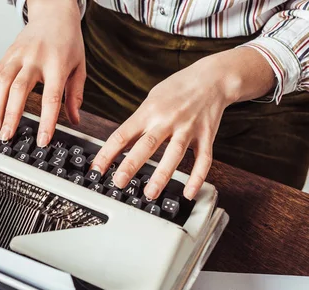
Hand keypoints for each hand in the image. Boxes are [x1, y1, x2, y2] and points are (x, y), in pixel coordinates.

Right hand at [0, 0, 84, 146]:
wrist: (54, 13)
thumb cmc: (68, 41)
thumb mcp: (79, 67)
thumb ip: (76, 95)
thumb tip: (75, 120)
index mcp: (57, 64)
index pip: (51, 97)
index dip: (46, 122)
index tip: (42, 140)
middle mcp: (35, 58)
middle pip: (19, 90)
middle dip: (11, 116)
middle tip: (7, 136)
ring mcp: (18, 55)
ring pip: (2, 82)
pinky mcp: (7, 54)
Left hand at [91, 47, 275, 199]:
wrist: (212, 77)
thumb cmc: (177, 89)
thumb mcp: (151, 100)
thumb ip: (137, 123)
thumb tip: (119, 146)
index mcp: (148, 111)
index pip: (122, 134)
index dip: (107, 153)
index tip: (95, 169)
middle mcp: (167, 120)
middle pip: (146, 144)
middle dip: (131, 165)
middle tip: (118, 182)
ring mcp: (188, 128)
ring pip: (174, 154)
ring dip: (162, 175)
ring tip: (150, 193)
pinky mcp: (206, 136)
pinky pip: (203, 159)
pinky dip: (197, 178)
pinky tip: (189, 193)